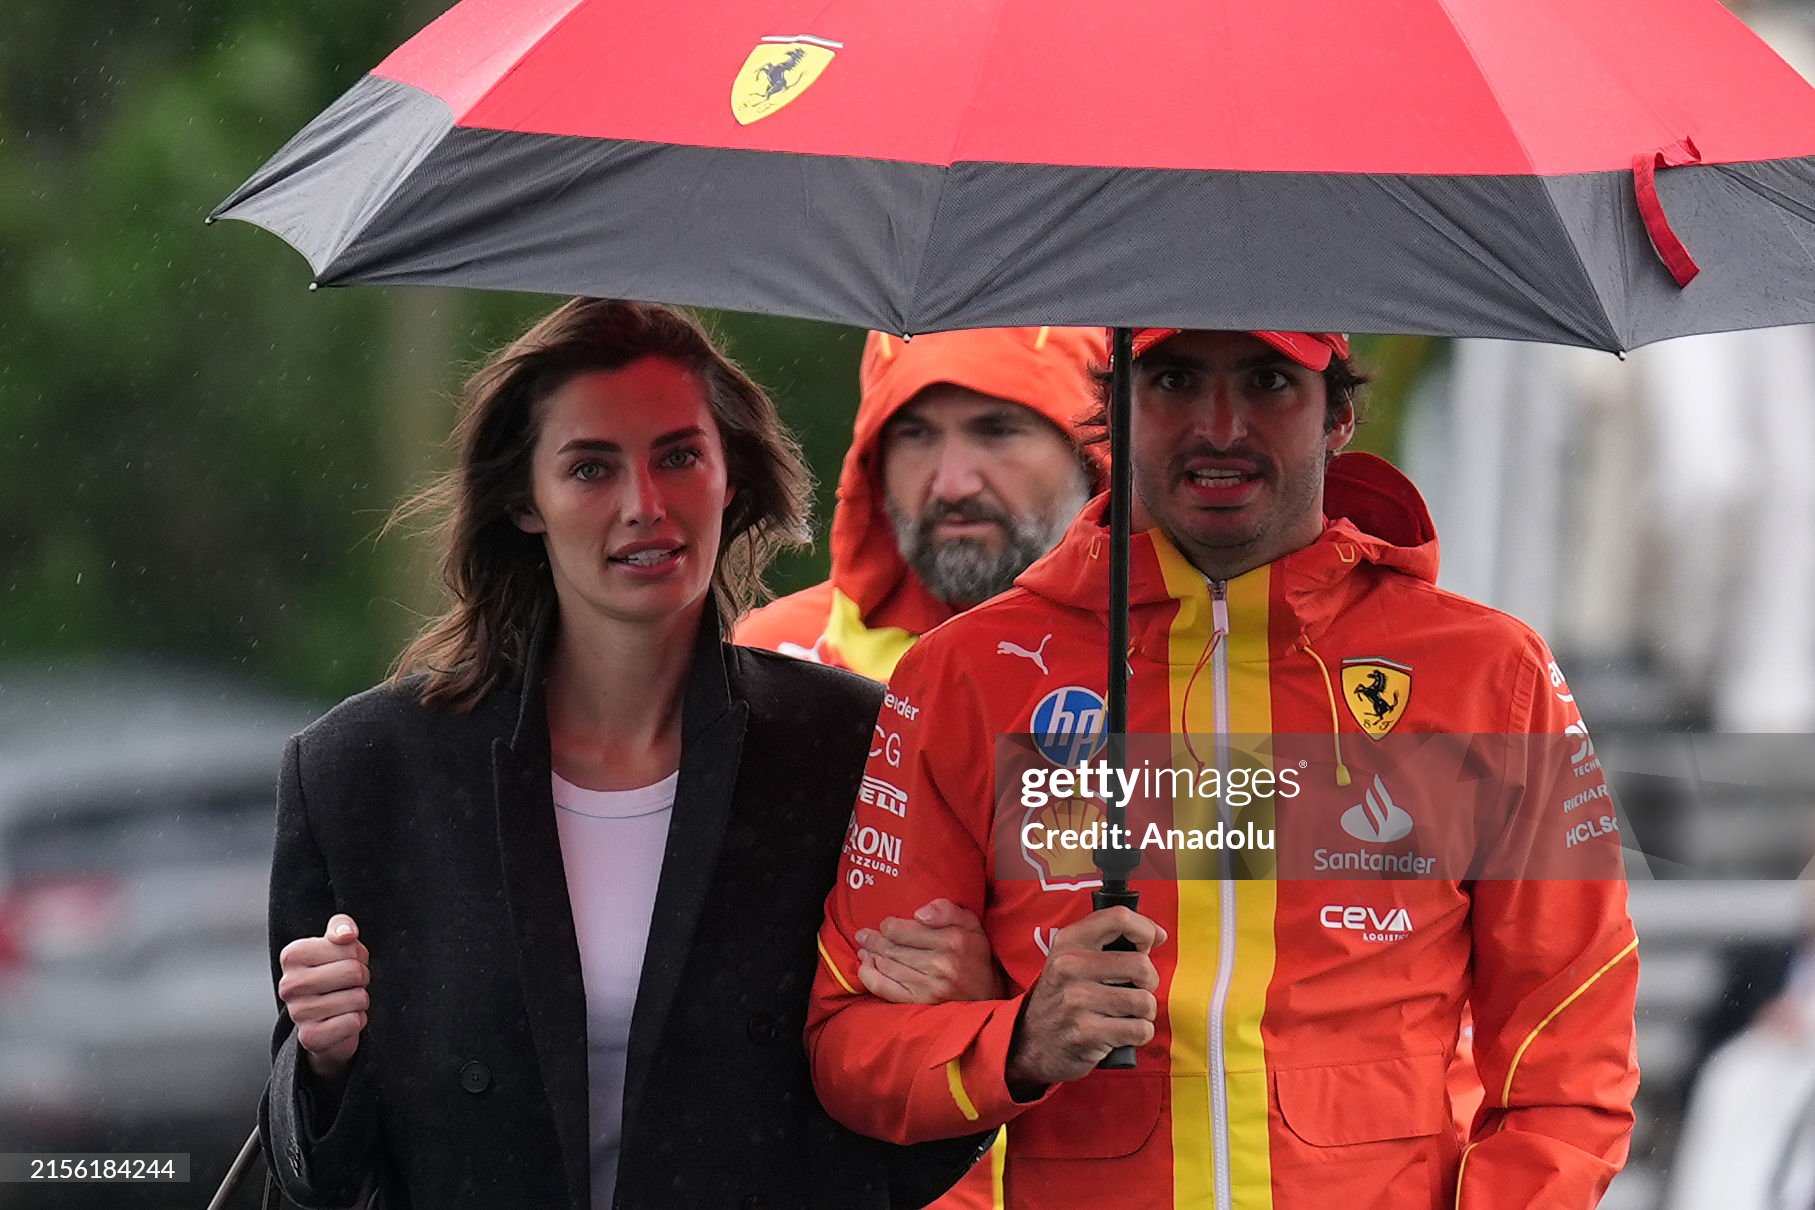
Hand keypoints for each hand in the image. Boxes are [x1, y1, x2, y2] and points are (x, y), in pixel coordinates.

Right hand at [277, 914, 370, 1080]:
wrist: (325, 1020)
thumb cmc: (333, 974)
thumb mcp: (337, 945)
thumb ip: (342, 927)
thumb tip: (346, 934)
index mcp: (293, 955)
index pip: (348, 946)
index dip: (359, 955)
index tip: (349, 962)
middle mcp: (289, 984)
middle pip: (354, 971)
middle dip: (363, 977)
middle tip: (353, 983)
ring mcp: (297, 1012)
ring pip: (357, 997)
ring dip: (362, 1000)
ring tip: (349, 1000)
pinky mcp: (310, 1037)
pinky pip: (352, 1022)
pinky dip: (358, 1020)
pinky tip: (347, 1019)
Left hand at [856, 898, 1003, 1004]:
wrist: (988, 994)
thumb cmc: (975, 954)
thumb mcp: (970, 923)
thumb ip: (947, 910)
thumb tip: (919, 914)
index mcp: (952, 939)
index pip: (904, 929)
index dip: (888, 926)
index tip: (885, 924)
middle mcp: (940, 963)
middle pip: (892, 947)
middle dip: (873, 939)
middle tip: (863, 935)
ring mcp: (929, 986)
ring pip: (887, 966)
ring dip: (870, 956)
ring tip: (864, 949)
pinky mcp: (921, 1002)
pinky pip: (886, 988)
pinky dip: (871, 977)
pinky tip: (865, 968)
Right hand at [1004, 907, 1166, 1099]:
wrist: (1031, 1043)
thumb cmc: (1062, 997)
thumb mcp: (1072, 959)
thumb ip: (1109, 941)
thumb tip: (1159, 935)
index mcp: (1069, 941)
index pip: (1118, 918)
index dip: (1144, 929)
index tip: (1148, 944)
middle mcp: (1070, 966)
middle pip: (1141, 965)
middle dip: (1149, 981)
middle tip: (1135, 989)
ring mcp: (1077, 1001)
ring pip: (1144, 1001)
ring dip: (1144, 1012)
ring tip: (1126, 1013)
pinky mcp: (1087, 1033)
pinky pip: (1140, 1030)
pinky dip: (1139, 1033)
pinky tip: (1121, 1032)